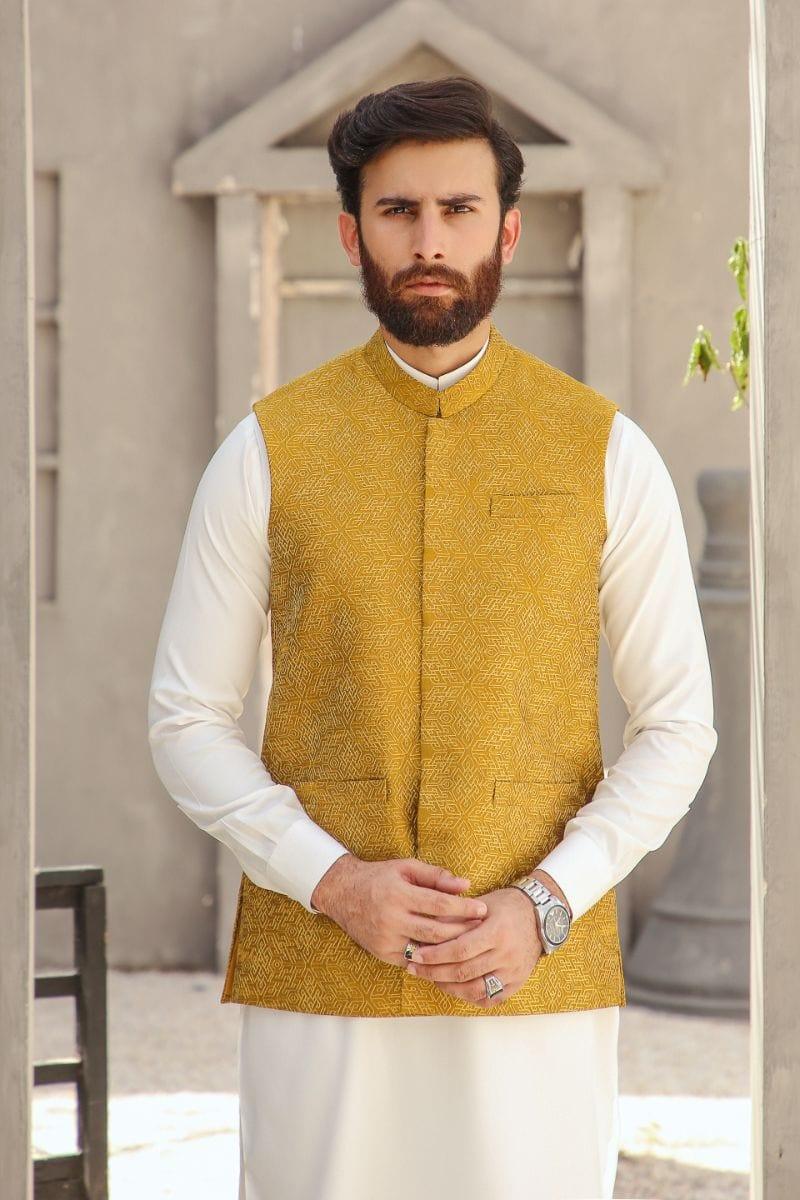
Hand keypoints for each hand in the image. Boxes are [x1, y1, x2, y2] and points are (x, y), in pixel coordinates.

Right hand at [310, 854, 488, 969]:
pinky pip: (415, 960)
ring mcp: (386, 940)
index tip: (483, 909)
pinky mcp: (383, 954)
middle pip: (436, 931)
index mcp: (399, 895)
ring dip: (452, 948)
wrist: (343, 894)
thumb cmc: (379, 877)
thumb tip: (466, 885)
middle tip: (485, 929)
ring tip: (473, 943)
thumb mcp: (406, 868)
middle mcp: (391, 920)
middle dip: (463, 931)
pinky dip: (434, 958)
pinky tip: (451, 955)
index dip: (464, 908)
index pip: (439, 905)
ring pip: (428, 950)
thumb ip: (436, 876)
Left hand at [403, 883, 548, 1008]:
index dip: (436, 955)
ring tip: (430, 977)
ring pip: (474, 989)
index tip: (416, 954)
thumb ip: (456, 916)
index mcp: (497, 932)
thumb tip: (426, 925)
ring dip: (447, 986)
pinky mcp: (516, 984)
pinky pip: (489, 999)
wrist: (540, 917)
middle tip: (414, 967)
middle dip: (434, 971)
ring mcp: (512, 973)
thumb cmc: (507, 906)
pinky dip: (468, 996)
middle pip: (464, 972)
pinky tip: (452, 987)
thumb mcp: (482, 904)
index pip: (460, 950)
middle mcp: (506, 955)